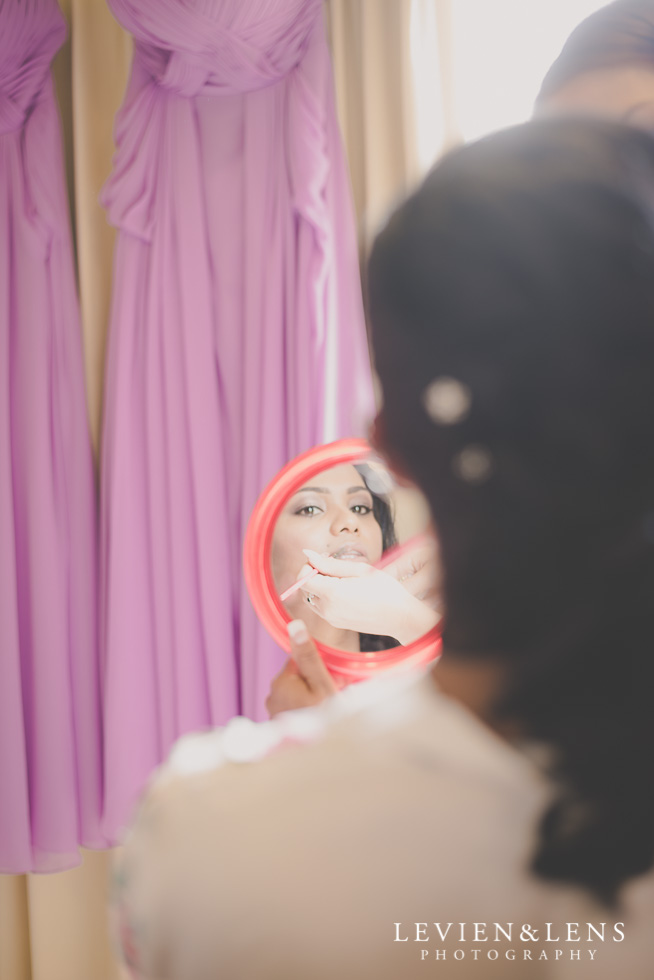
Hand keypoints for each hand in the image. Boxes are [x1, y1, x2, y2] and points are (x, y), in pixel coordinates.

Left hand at [265, 620, 337, 717]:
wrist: (324, 756)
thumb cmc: (326, 718)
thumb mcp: (322, 683)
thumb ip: (308, 655)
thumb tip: (295, 625)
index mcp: (281, 682)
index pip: (299, 659)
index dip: (318, 666)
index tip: (330, 678)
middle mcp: (272, 695)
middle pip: (299, 676)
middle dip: (316, 681)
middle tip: (332, 695)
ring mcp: (274, 712)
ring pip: (298, 692)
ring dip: (313, 697)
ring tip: (327, 709)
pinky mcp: (279, 724)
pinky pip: (295, 708)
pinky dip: (307, 710)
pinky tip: (319, 719)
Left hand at [299, 550, 439, 644]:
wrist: (400, 617)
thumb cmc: (384, 590)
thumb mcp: (359, 570)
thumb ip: (330, 563)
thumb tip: (307, 553)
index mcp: (332, 593)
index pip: (302, 578)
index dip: (309, 566)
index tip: (325, 560)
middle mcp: (327, 609)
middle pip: (305, 588)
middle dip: (314, 575)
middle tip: (335, 568)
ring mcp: (331, 619)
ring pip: (312, 599)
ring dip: (320, 587)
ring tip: (342, 580)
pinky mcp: (336, 624)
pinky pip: (322, 608)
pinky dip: (326, 598)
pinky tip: (346, 592)